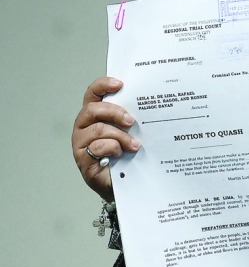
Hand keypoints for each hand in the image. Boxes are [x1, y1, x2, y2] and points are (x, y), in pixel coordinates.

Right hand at [72, 77, 139, 201]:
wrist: (125, 183)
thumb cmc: (128, 153)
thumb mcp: (132, 131)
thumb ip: (132, 117)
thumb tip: (150, 101)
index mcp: (95, 115)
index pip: (92, 94)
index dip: (102, 85)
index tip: (120, 84)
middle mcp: (84, 127)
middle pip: (92, 109)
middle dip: (114, 112)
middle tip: (131, 121)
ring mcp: (81, 143)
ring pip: (97, 129)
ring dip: (120, 136)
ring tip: (135, 145)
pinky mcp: (83, 159)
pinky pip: (98, 147)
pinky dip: (113, 149)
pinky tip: (121, 155)